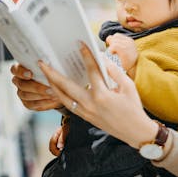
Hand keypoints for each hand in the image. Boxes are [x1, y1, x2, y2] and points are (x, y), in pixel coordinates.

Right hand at [10, 63, 62, 110]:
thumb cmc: (52, 73)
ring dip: (40, 95)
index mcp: (22, 69)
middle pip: (21, 84)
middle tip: (49, 88)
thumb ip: (45, 66)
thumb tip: (43, 64)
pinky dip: (42, 102)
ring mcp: (22, 93)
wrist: (58, 87)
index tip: (30, 74)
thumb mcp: (50, 68)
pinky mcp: (27, 103)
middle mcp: (19, 81)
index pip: (15, 69)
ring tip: (53, 94)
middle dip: (36, 87)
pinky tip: (51, 99)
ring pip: (25, 95)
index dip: (20, 72)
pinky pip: (31, 104)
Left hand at [38, 42, 158, 149]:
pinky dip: (60, 95)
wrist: (135, 132)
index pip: (91, 71)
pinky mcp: (85, 117)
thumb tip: (101, 59)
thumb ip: (113, 71)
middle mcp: (90, 104)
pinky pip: (68, 105)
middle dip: (52, 73)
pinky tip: (56, 88)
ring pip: (63, 97)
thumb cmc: (133, 108)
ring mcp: (85, 112)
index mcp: (103, 95)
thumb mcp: (128, 86)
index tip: (79, 44)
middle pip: (66, 86)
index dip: (86, 55)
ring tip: (45, 74)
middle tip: (42, 63)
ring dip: (52, 85)